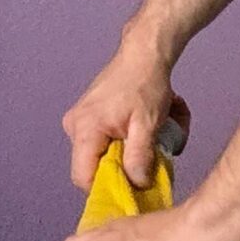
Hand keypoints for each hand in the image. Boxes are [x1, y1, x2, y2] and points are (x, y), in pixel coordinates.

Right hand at [61, 38, 188, 191]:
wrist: (145, 53)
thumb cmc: (146, 83)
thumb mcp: (148, 125)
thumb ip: (140, 158)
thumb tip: (137, 185)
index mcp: (85, 130)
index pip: (84, 178)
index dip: (109, 187)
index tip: (136, 187)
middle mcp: (75, 127)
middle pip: (99, 167)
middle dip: (131, 164)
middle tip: (160, 149)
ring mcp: (81, 122)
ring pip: (108, 153)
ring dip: (138, 149)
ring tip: (164, 128)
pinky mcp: (90, 118)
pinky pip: (110, 140)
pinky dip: (134, 137)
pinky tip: (153, 123)